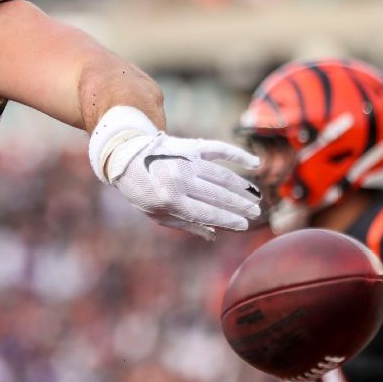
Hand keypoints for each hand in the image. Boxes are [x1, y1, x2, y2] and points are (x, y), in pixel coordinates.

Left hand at [106, 133, 260, 239]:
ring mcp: (186, 161)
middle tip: (256, 211)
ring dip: (242, 187)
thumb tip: (214, 235)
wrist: (126, 158)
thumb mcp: (158, 215)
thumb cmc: (143, 191)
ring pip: (222, 176)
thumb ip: (186, 224)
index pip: (208, 213)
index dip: (229, 219)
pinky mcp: (190, 146)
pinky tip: (254, 164)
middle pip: (219, 195)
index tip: (245, 224)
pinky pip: (219, 149)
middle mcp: (180, 180)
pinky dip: (238, 155)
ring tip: (255, 197)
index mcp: (171, 201)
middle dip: (240, 205)